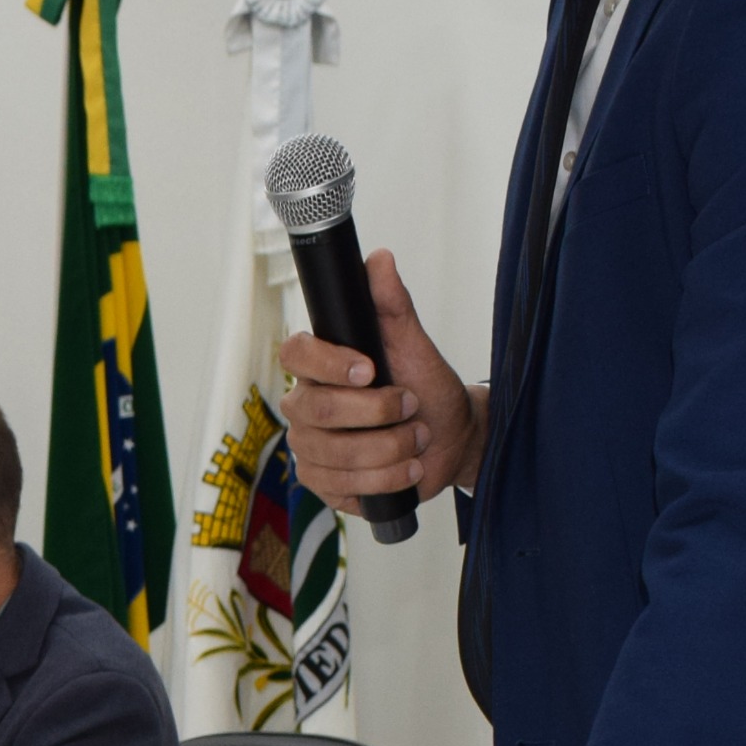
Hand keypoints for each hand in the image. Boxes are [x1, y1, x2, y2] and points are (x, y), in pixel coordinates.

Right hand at [279, 250, 482, 510]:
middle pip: (315, 410)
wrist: (449, 439)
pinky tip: (407, 470)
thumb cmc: (428, 388)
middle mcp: (306, 405)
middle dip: (375, 413)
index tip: (370, 369)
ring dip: (388, 449)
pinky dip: (384, 479)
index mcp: (320, 366)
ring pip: (332, 454)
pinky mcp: (323, 482)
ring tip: (419, 441)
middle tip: (412, 407)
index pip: (295, 355)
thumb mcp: (416, 345)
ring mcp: (310, 447)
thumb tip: (379, 259)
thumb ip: (393, 306)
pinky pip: (340, 486)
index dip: (327, 364)